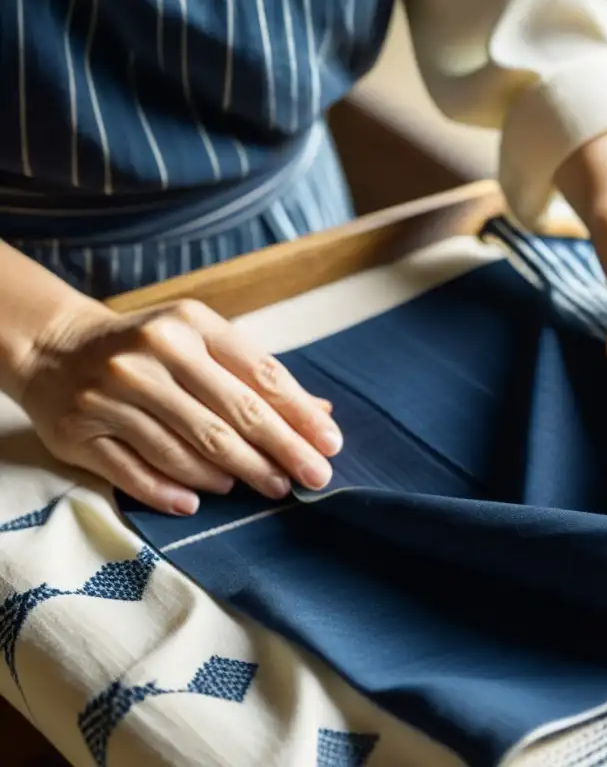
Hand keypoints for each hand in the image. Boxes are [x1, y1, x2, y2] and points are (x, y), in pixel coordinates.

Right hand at [16, 299, 341, 514]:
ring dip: (233, 473)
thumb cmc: (150, 350)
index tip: (330, 446)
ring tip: (264, 486)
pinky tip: (199, 501)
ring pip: (187, 447)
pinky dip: (170, 490)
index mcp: (192, 325)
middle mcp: (154, 354)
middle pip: (230, 416)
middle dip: (279, 452)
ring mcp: (115, 392)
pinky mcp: (83, 430)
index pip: (259, 376)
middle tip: (311, 479)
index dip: (299, 416)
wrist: (56, 348)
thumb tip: (322, 414)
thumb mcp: (203, 344)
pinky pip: (135, 470)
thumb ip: (258, 378)